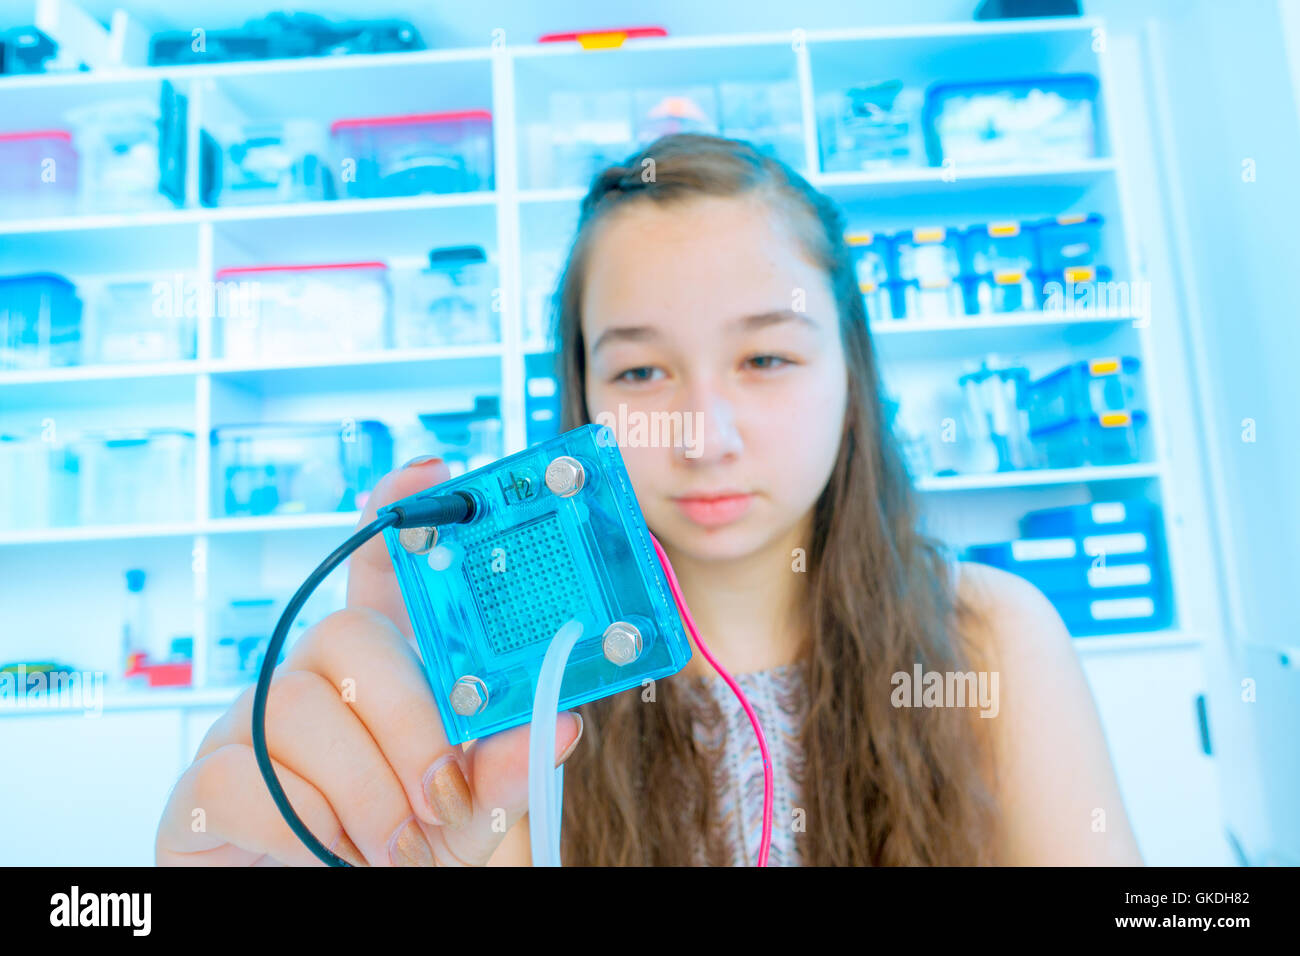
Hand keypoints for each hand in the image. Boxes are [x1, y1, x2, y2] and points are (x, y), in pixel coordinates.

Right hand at [156, 456, 582, 865]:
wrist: (319, 911)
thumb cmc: (396, 853)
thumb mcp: (466, 813)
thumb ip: (504, 768)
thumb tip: (558, 720)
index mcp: (379, 673)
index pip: (379, 572)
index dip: (397, 512)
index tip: (433, 472)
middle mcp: (311, 677)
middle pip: (349, 634)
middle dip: (410, 721)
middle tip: (443, 798)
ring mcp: (247, 724)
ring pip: (294, 705)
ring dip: (364, 791)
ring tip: (397, 849)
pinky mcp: (200, 783)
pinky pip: (238, 775)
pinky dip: (300, 826)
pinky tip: (323, 856)